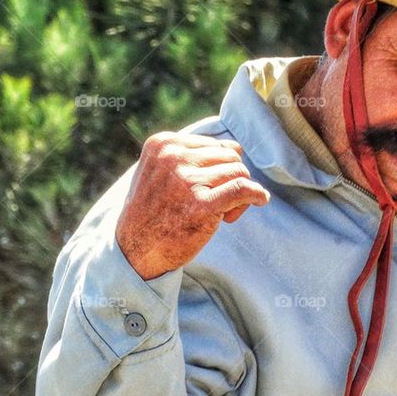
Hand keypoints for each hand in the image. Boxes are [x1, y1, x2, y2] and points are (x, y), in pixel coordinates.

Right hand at [116, 132, 270, 279]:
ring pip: (239, 172)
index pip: (214, 145)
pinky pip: (243, 189)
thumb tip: (236, 148)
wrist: (136, 250)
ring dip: (239, 194)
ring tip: (222, 214)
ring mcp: (187, 180)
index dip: (220, 168)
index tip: (209, 189)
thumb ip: (191, 155)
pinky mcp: (202, 204)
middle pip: (230, 157)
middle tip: (218, 204)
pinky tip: (260, 200)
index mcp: (163, 144)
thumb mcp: (160, 171)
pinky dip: (257, 194)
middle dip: (230, 179)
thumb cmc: (154, 212)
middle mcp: (173, 157)